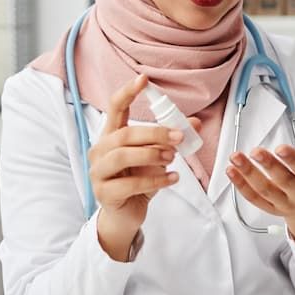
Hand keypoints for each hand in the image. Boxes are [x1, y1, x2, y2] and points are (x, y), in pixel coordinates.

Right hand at [89, 75, 181, 260]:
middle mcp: (100, 150)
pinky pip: (130, 184)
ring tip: (173, 158)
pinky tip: (173, 179)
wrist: (125, 215)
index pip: (115, 108)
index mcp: (111, 136)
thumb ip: (171, 139)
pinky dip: (155, 180)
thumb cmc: (138, 180)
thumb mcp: (157, 157)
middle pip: (124, 134)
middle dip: (154, 133)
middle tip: (179, 138)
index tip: (144, 79)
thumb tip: (196, 124)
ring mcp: (98, 172)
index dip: (128, 92)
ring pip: (122, 157)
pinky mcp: (104, 193)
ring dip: (151, 155)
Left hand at [226, 132, 294, 250]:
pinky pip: (253, 198)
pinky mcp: (269, 209)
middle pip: (283, 182)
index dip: (293, 160)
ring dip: (248, 174)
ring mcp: (283, 204)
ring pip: (264, 190)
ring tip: (236, 157)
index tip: (281, 147)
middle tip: (256, 151)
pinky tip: (231, 171)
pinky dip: (240, 185)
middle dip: (269, 166)